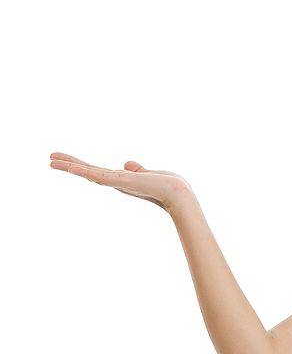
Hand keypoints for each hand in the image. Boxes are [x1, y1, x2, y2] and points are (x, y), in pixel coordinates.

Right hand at [49, 152, 192, 212]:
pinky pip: (100, 176)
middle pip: (89, 173)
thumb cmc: (168, 186)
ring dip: (71, 167)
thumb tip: (127, 164)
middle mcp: (117, 183)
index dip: (82, 166)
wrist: (179, 194)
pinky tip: (72, 167)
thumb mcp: (149, 174)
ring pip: (90, 174)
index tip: (67, 162)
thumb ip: (138, 170)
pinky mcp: (122, 182)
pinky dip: (85, 171)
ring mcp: (118, 183)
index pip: (97, 172)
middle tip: (50, 159)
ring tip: (52, 160)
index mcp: (122, 180)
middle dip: (70, 166)